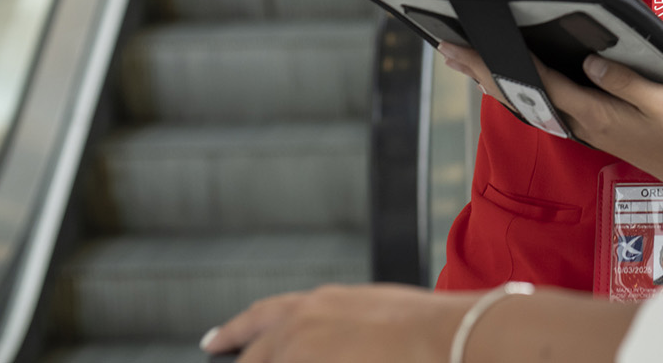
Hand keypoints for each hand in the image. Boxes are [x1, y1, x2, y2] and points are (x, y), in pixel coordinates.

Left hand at [202, 283, 466, 362]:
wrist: (448, 338)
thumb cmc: (428, 327)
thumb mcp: (376, 311)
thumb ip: (343, 326)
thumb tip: (346, 341)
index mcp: (318, 305)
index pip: (260, 317)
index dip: (234, 332)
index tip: (214, 342)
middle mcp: (299, 328)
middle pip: (253, 356)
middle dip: (245, 362)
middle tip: (224, 354)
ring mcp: (298, 356)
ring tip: (265, 360)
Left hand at [437, 44, 662, 202]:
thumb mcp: (662, 101)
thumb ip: (626, 80)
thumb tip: (589, 62)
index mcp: (594, 112)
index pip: (538, 84)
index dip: (503, 64)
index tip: (473, 49)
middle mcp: (579, 122)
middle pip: (520, 95)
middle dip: (483, 71)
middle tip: (449, 50)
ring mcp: (582, 126)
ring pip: (526, 102)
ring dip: (496, 82)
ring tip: (468, 61)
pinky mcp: (588, 126)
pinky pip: (541, 107)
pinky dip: (519, 92)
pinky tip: (511, 84)